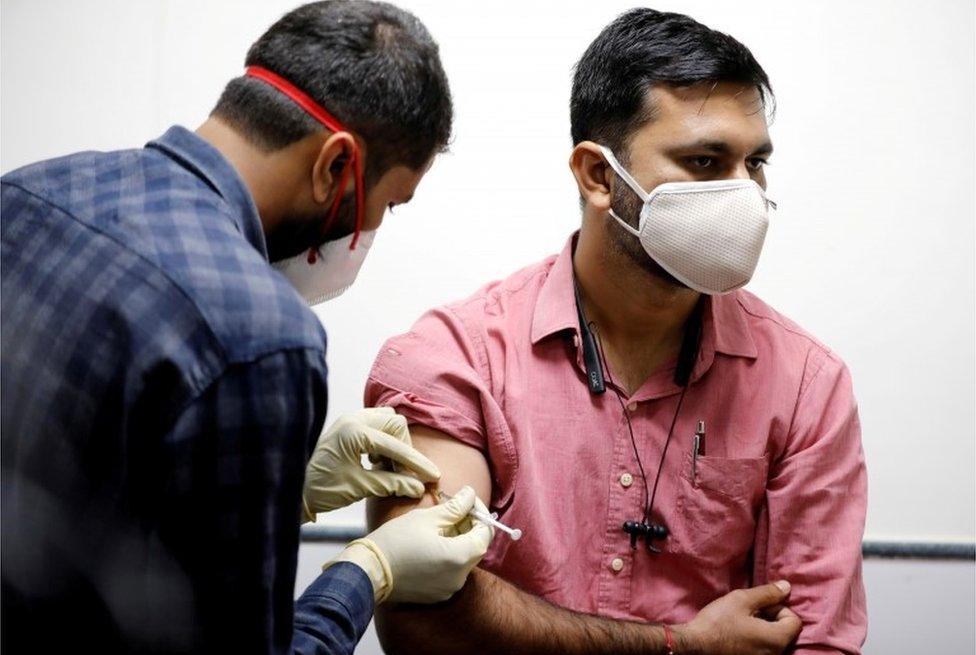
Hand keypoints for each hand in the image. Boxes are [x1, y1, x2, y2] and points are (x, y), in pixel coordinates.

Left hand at [302, 407, 439, 520]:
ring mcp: (349, 419)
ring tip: (388, 467)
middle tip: (403, 472)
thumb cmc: (323, 489)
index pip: (396, 445)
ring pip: (387, 421)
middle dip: (404, 448)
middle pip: (396, 424)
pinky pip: (376, 424)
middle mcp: (352, 419)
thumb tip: (419, 486)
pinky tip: (377, 461)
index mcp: (354, 432)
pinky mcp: (347, 425)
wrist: (293, 488)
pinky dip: (383, 441)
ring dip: (394, 443)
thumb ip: (392, 483)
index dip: (416, 462)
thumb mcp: (360, 487)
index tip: (432, 476)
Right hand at [327, 486, 494, 602]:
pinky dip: (449, 554)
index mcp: (460, 557)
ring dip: (459, 539)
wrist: (369, 571)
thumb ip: (455, 507)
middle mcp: (460, 577)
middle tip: (453, 509)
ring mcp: (449, 589)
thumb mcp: (427, 518)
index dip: (480, 513)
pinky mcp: (438, 594)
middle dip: (469, 525)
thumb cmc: (396, 541)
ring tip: (440, 523)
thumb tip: (471, 494)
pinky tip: (432, 542)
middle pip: (477, 546)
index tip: (466, 500)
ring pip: (464, 558)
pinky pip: (452, 571)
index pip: (486, 532)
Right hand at [674, 581, 801, 654]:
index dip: (779, 608)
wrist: (696, 645)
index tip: (759, 605)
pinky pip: (763, 647)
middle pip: (785, 631)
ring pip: (773, 640)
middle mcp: (775, 654)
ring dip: (763, 627)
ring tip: (742, 620)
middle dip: (771, 617)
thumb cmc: (718, 622)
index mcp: (776, 639)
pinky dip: (756, 638)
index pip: (795, 621)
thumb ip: (767, 593)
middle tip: (749, 610)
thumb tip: (787, 587)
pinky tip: (739, 632)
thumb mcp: (741, 600)